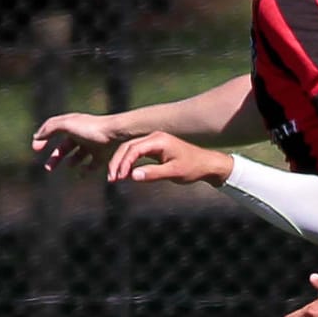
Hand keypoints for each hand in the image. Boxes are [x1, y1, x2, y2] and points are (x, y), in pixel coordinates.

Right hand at [31, 111, 121, 171]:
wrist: (115, 133)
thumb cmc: (90, 128)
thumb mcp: (67, 124)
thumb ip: (50, 128)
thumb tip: (36, 137)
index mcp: (72, 125)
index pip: (52, 131)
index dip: (42, 139)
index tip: (35, 149)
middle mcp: (81, 135)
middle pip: (64, 147)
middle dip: (55, 158)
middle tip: (48, 168)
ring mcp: (92, 145)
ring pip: (78, 156)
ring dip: (71, 162)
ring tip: (70, 165)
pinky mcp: (102, 155)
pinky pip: (92, 165)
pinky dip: (85, 171)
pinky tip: (81, 173)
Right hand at [106, 132, 234, 185]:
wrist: (206, 164)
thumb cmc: (192, 168)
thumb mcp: (173, 173)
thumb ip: (153, 174)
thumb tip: (132, 176)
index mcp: (158, 140)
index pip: (133, 149)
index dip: (123, 163)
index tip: (118, 177)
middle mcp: (154, 137)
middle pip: (127, 147)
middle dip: (117, 162)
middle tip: (110, 179)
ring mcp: (154, 141)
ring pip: (130, 149)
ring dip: (121, 163)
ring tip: (114, 178)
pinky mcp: (155, 147)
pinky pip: (136, 153)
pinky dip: (129, 163)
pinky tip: (124, 174)